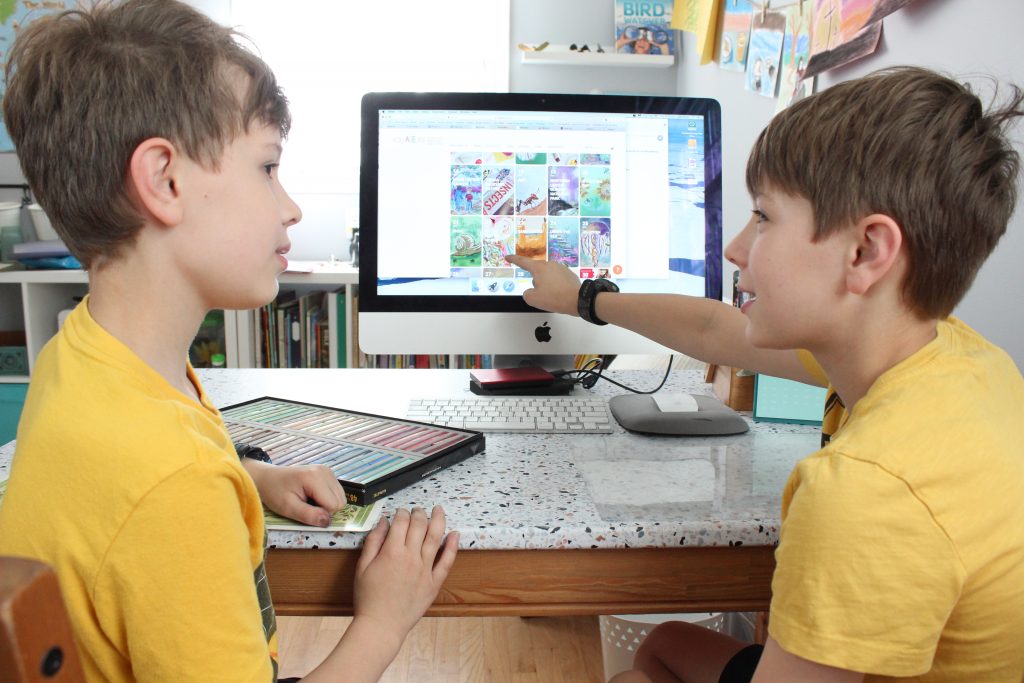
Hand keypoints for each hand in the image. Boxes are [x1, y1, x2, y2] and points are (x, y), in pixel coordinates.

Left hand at [241, 460, 345, 526]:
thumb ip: (308, 515)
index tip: (305, 509)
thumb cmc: (274, 492)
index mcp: (315, 478)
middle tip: (306, 505)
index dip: (321, 513)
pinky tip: (312, 495)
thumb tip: (328, 522)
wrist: (267, 478)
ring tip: (308, 500)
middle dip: (325, 509)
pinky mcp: (328, 473)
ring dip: (326, 504)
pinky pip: (336, 493)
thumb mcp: (288, 508)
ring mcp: (328, 471)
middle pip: (340, 501)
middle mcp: (326, 472)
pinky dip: (326, 498)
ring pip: (341, 498)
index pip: (334, 505)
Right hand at [354, 506, 458, 641]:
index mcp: (392, 552)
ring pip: (436, 537)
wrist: (381, 625)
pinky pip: (447, 561)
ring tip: (439, 510)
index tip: (400, 511)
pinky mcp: (434, 583)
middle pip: (420, 526)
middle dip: (419, 513)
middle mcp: (411, 557)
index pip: (401, 522)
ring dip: (438, 520)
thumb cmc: (368, 598)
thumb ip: (373, 541)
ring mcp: (425, 569)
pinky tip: (455, 534)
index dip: (401, 513)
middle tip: (418, 510)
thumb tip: (383, 522)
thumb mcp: (362, 567)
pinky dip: (452, 546)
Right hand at [505, 255, 581, 315]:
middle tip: (542, 295)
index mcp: (539, 268)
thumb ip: (527, 293)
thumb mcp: (533, 299)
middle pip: (536, 272)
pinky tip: (559, 295)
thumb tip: (531, 291)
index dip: (513, 259)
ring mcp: (561, 268)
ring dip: (547, 285)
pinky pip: (557, 280)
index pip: (523, 262)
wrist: (578, 300)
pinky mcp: (568, 274)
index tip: (508, 257)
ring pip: (547, 277)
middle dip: (536, 283)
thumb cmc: (555, 298)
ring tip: (552, 296)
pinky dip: (556, 287)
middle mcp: (550, 264)